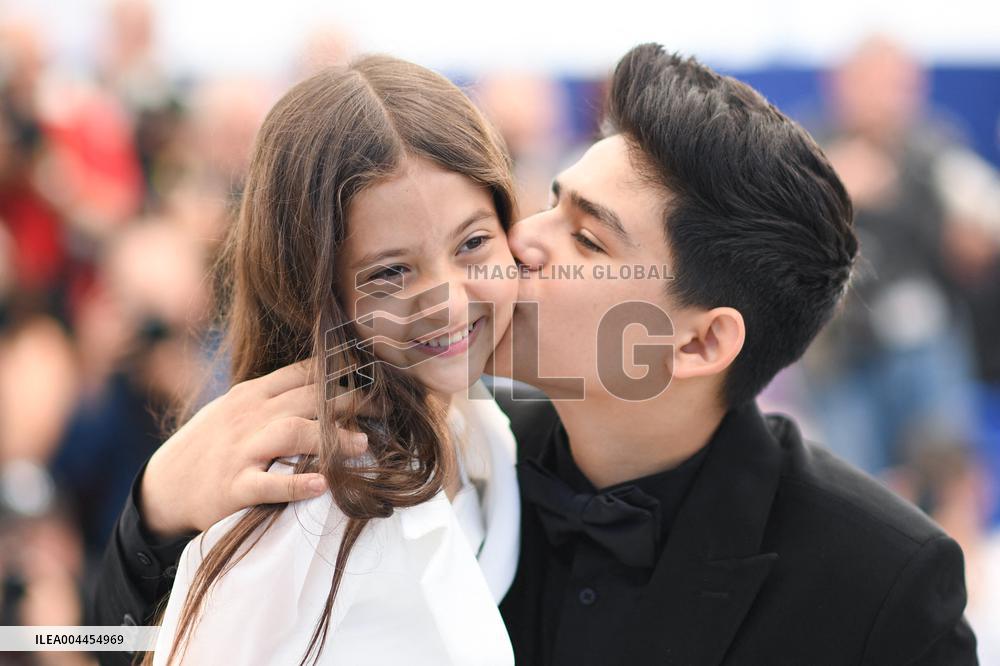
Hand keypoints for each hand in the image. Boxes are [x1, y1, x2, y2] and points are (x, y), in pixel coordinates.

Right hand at [139, 358, 368, 537]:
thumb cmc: (210, 446)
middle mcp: (249, 416)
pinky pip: (267, 483)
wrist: (162, 487)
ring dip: (329, 438)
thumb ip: (275, 397)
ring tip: (361, 446)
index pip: (303, 373)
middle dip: (350, 402)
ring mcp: (241, 450)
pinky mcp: (233, 486)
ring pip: (290, 433)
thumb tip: (324, 384)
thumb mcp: (237, 409)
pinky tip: (322, 485)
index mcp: (253, 395)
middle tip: (386, 409)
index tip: (377, 378)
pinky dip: (296, 483)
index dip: (342, 373)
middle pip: (307, 400)